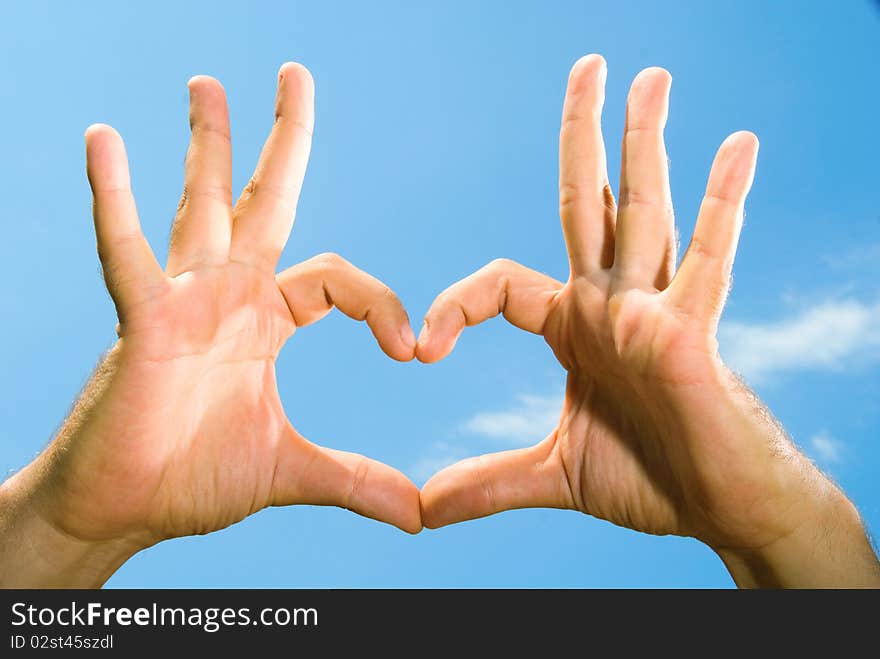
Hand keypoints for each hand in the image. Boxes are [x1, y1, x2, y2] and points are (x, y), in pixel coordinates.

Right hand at [0, 64, 419, 586]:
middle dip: (281, 140)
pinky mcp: (140, 320)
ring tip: (208, 83)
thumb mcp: (291, 472)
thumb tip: (417, 515)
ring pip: (200, 205)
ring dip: (207, 144)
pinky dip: (114, 198)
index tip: (413, 349)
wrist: (126, 508)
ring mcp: (183, 300)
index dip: (382, 304)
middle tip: (296, 74)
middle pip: (263, 201)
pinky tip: (104, 141)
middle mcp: (228, 297)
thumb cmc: (194, 479)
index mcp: (266, 322)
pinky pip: (127, 251)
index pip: (339, 280)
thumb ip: (353, 480)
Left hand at [417, 55, 879, 586]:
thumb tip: (423, 512)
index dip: (454, 306)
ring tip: (653, 78)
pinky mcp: (691, 334)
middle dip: (584, 136)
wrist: (719, 509)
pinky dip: (724, 205)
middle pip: (587, 203)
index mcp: (572, 328)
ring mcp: (652, 312)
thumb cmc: (650, 482)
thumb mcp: (551, 476)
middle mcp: (609, 305)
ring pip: (644, 213)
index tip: (421, 348)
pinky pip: (708, 262)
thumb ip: (489, 482)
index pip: (498, 285)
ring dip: (647, 145)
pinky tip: (739, 148)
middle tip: (587, 67)